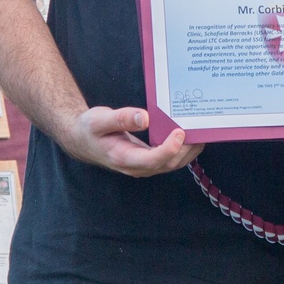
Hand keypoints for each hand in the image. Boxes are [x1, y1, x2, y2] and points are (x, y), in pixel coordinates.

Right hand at [61, 106, 203, 177]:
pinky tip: (191, 135)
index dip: (169, 149)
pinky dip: (182, 149)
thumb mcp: (99, 119)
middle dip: (186, 149)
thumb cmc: (89, 129)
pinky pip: (169, 159)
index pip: (152, 160)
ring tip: (202, 131)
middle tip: (199, 129)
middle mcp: (135, 167)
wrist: (82, 139)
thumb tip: (145, 117)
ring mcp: (143, 166)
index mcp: (122, 158)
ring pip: (172, 164)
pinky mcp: (148, 161)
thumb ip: (121, 119)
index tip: (180, 132)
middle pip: (168, 164)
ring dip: (188, 151)